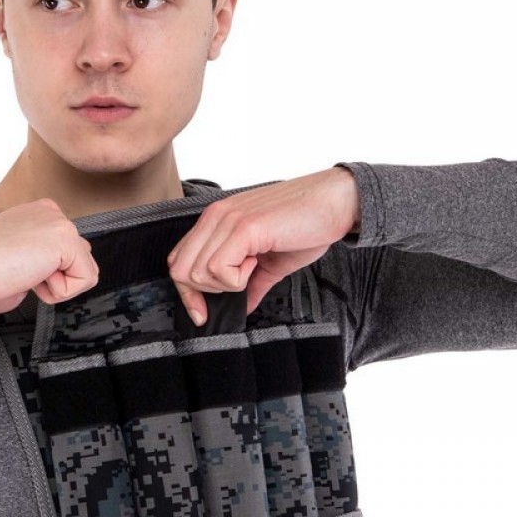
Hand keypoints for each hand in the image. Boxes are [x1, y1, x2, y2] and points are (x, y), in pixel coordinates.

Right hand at [0, 198, 99, 314]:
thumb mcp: (18, 254)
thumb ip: (42, 254)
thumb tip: (60, 268)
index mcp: (37, 213)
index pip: (69, 250)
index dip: (49, 272)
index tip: (19, 267)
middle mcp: (50, 212)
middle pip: (81, 259)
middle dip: (57, 277)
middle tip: (22, 272)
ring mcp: (59, 223)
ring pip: (85, 270)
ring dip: (57, 285)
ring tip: (26, 274)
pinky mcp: (65, 240)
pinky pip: (85, 279)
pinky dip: (60, 291)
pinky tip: (33, 278)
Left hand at [167, 167, 360, 324]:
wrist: (337, 202)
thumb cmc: (308, 225)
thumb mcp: (271, 261)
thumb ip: (250, 284)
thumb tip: (241, 308)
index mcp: (217, 220)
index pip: (178, 261)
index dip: (187, 293)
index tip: (202, 314)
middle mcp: (216, 216)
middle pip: (180, 270)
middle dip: (207, 292)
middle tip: (240, 283)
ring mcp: (227, 220)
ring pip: (197, 273)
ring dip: (226, 283)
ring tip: (253, 267)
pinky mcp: (244, 228)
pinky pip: (219, 268)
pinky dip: (237, 279)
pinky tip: (257, 263)